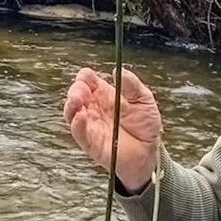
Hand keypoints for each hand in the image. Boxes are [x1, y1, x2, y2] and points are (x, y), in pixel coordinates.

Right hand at [63, 67, 162, 192]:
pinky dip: (76, 124)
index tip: (87, 76)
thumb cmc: (146, 124)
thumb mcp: (144, 99)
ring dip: (70, 105)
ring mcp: (90, 124)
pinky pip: (79, 133)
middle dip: (76, 90)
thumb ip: (132, 85)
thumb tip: (118, 70)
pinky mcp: (90, 142)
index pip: (87, 81)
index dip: (84, 77)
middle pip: (76, 94)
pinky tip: (80, 116)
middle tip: (82, 90)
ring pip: (71, 112)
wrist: (149, 151)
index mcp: (104, 94)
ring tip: (76, 100)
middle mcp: (94, 108)